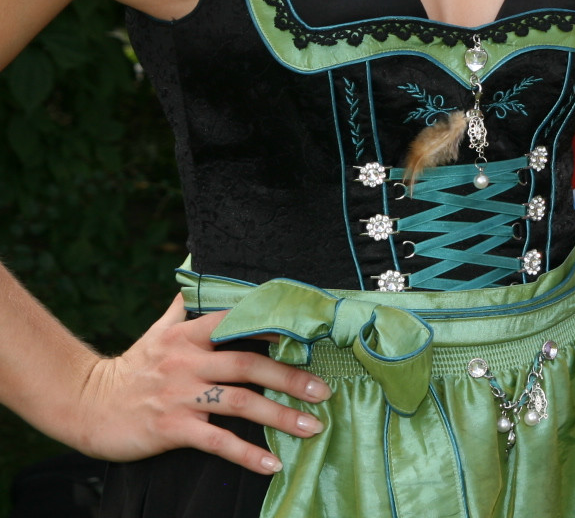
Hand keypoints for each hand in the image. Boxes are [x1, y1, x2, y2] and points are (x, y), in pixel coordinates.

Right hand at [69, 295, 330, 475]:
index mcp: (188, 336)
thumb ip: (186, 308)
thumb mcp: (158, 332)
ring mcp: (180, 396)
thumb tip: (201, 274)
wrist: (86, 407)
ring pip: (240, 402)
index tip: (310, 335)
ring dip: (280, 415)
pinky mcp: (171, 428)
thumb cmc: (131, 369)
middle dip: (291, 377)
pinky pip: (217, 441)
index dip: (274, 327)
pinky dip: (247, 454)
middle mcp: (187, 362)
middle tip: (324, 390)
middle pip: (249, 365)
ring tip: (313, 426)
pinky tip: (272, 463)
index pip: (238, 323)